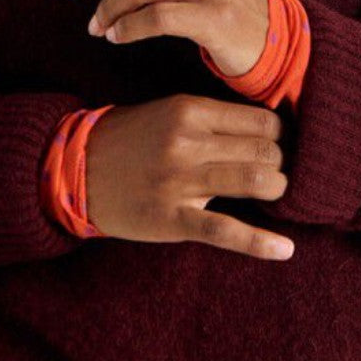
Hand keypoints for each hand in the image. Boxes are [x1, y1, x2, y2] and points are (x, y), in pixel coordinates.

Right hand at [85, 94, 293, 259]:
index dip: (281, 137)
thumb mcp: (169, 112)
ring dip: (277, 189)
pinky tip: (285, 250)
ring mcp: (180, 181)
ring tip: (275, 193)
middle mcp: (188, 142)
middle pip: (265, 150)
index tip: (280, 146)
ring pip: (255, 180)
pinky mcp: (172, 218)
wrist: (75, 168)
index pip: (261, 122)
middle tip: (278, 171)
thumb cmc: (129, 139)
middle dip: (282, 163)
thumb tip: (265, 131)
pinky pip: (225, 231)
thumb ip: (212, 120)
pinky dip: (260, 243)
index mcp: (189, 110)